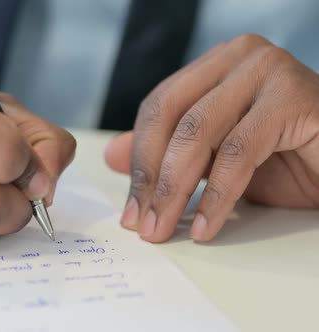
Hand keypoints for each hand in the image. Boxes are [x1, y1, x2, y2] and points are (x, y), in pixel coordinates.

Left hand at [104, 34, 318, 242]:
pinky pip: (238, 152)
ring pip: (198, 133)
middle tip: (141, 223)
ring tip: (164, 228)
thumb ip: (166, 152)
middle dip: (150, 177)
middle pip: (170, 116)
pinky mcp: (292, 96)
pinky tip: (205, 226)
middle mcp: (237, 58)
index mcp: (213, 66)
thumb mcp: (214, 158)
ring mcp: (265, 71)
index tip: (130, 208)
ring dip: (174, 189)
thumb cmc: (286, 158)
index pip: (157, 108)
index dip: (138, 160)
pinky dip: (216, 195)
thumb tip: (111, 156)